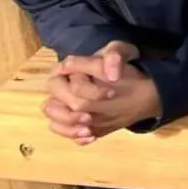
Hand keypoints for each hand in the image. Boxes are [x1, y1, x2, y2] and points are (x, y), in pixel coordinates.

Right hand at [44, 46, 158, 141]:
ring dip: (68, 127)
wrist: (135, 88)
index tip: (110, 93)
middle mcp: (61, 89)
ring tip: (88, 130)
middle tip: (90, 117)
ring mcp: (65, 107)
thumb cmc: (120, 66)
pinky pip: (64, 131)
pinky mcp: (73, 121)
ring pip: (53, 120)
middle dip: (70, 113)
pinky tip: (91, 136)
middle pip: (52, 105)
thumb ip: (114, 55)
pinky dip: (74, 136)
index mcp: (66, 70)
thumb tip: (112, 73)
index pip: (62, 81)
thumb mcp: (122, 52)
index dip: (85, 89)